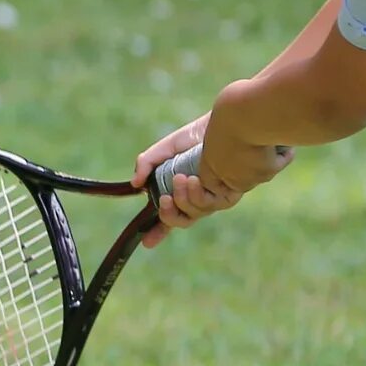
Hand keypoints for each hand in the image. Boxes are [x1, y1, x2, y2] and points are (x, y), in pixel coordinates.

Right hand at [137, 113, 291, 244]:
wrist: (228, 122)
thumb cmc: (200, 133)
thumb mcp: (167, 147)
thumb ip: (148, 162)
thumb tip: (135, 185)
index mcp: (185, 189)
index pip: (171, 215)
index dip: (159, 231)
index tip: (147, 243)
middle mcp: (200, 196)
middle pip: (183, 220)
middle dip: (169, 216)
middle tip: (162, 200)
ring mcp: (215, 197)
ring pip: (195, 214)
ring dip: (183, 200)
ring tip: (180, 179)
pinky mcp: (230, 193)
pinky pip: (211, 205)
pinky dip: (197, 196)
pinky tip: (193, 180)